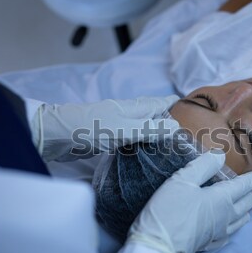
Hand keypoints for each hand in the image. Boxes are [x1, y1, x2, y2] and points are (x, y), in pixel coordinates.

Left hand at [31, 96, 179, 161]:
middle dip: (171, 120)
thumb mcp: (123, 130)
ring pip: (144, 125)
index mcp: (134, 107)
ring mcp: (119, 124)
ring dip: (157, 131)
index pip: (162, 102)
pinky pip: (133, 136)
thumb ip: (149, 129)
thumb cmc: (89, 129)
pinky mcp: (110, 136)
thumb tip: (177, 126)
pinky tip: (147, 151)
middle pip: (155, 113)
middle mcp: (129, 113)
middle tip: (189, 134)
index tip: (196, 114)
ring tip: (173, 144)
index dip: (178, 105)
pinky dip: (144, 141)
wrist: (55, 134)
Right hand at [127, 151, 251, 252]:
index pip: (243, 186)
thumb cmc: (169, 210)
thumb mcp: (183, 180)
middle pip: (247, 204)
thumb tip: (220, 156)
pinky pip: (230, 235)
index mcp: (222, 199)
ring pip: (241, 221)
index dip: (251, 179)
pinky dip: (235, 226)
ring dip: (246, 210)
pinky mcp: (210, 245)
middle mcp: (226, 216)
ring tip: (246, 205)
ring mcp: (219, 233)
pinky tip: (230, 227)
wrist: (158, 247)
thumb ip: (203, 166)